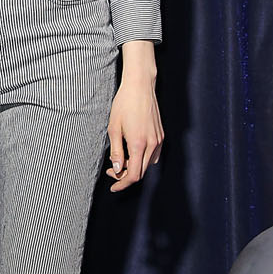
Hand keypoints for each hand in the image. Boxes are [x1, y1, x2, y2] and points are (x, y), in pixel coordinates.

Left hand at [106, 42, 161, 192]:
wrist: (140, 86)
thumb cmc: (124, 104)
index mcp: (139, 144)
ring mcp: (159, 140)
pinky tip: (132, 151)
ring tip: (121, 158)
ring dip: (134, 166)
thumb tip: (118, 170)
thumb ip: (116, 152)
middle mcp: (152, 144)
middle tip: (111, 170)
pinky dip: (142, 158)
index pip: (133, 175)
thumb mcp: (114, 129)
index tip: (113, 186)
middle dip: (125, 175)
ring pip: (148, 164)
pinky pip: (153, 154)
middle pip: (141, 172)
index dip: (122, 183)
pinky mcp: (161, 135)